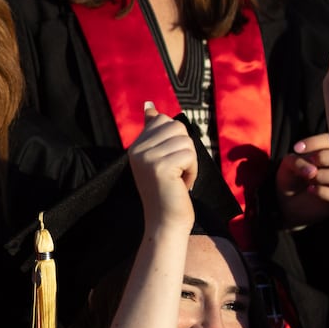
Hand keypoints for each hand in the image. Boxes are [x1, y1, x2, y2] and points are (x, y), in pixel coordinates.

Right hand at [128, 106, 197, 230]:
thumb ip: (155, 132)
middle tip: (177, 170)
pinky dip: (193, 170)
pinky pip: (189, 155)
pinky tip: (182, 184)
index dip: (176, 140)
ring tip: (180, 178)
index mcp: (136, 146)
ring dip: (191, 161)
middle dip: (185, 149)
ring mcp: (147, 157)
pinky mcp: (160, 167)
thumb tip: (149, 106)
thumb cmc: (168, 191)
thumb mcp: (158, 158)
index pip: (163, 120)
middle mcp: (137, 149)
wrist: (165, 221)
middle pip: (176, 127)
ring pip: (185, 141)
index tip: (169, 162)